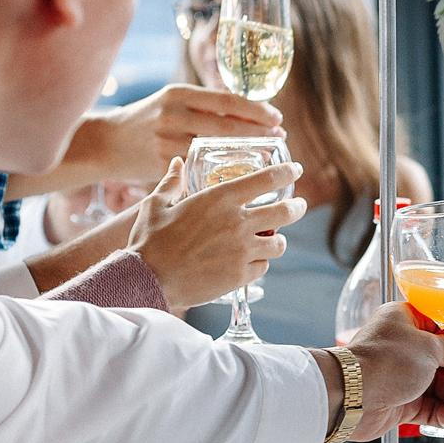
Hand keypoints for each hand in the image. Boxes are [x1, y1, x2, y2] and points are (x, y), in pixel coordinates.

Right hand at [86, 85, 282, 183]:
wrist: (105, 142)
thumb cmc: (147, 121)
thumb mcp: (172, 102)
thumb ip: (204, 105)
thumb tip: (250, 110)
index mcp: (178, 94)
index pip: (226, 99)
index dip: (256, 110)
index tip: (277, 118)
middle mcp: (172, 114)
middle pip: (226, 124)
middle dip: (258, 132)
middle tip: (280, 138)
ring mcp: (166, 140)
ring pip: (216, 148)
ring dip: (246, 152)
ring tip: (268, 155)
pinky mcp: (161, 164)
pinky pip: (199, 167)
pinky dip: (222, 171)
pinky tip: (239, 174)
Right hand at [129, 158, 306, 311]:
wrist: (145, 279)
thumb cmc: (149, 240)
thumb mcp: (156, 204)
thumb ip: (171, 182)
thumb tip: (177, 163)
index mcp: (220, 199)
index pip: (267, 179)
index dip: (287, 173)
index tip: (296, 170)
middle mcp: (237, 222)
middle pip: (286, 212)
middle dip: (297, 208)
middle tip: (297, 206)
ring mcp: (242, 250)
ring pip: (279, 243)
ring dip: (276, 240)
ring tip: (270, 240)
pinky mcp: (240, 275)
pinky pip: (263, 267)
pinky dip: (258, 264)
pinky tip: (248, 262)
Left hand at [337, 306, 443, 439]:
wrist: (351, 397)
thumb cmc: (385, 362)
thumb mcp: (429, 346)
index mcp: (407, 321)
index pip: (443, 324)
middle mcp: (404, 346)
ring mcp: (401, 375)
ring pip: (439, 384)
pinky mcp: (400, 401)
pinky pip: (428, 406)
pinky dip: (440, 412)